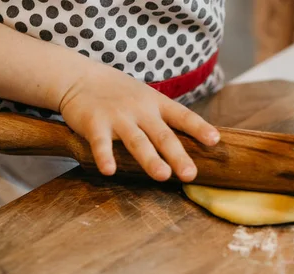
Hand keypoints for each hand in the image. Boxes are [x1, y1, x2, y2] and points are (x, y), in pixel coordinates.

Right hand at [59, 64, 218, 181]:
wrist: (79, 77)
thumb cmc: (119, 94)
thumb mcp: (147, 98)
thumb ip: (166, 118)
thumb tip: (194, 141)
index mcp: (156, 104)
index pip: (182, 116)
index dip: (198, 128)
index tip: (214, 140)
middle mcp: (140, 110)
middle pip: (163, 135)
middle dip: (178, 155)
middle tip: (190, 174)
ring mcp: (118, 117)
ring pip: (137, 141)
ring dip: (150, 159)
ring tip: (163, 176)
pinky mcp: (95, 124)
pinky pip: (101, 143)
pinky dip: (105, 156)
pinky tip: (109, 171)